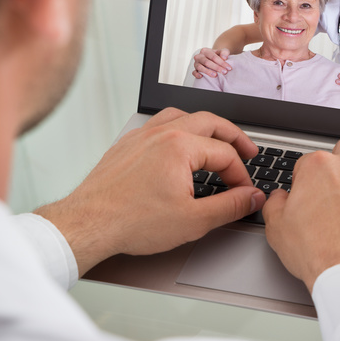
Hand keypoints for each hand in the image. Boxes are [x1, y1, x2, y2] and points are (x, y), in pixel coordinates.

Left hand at [35, 108, 265, 275]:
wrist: (88, 224)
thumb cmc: (131, 221)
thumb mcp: (193, 221)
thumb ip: (230, 206)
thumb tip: (251, 197)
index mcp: (181, 146)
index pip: (226, 153)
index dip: (242, 174)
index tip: (245, 192)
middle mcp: (162, 133)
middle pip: (211, 122)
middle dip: (234, 137)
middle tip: (248, 151)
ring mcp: (143, 135)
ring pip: (184, 116)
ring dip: (207, 127)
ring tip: (218, 140)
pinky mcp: (128, 144)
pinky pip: (160, 123)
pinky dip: (180, 128)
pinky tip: (181, 143)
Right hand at [192, 48, 231, 78]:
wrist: (212, 59)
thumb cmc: (218, 55)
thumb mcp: (222, 52)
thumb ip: (224, 52)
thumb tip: (224, 58)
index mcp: (205, 50)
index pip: (213, 57)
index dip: (222, 62)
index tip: (229, 68)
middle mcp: (199, 56)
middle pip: (207, 62)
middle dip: (216, 68)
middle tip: (224, 72)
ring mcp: (196, 63)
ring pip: (200, 67)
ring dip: (208, 72)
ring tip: (215, 75)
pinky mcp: (194, 69)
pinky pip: (194, 72)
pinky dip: (197, 74)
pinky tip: (202, 77)